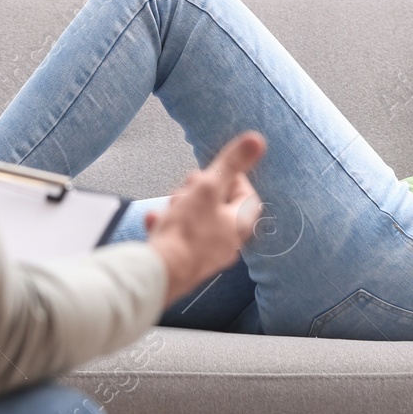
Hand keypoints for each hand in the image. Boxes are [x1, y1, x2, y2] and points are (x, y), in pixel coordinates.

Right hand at [146, 131, 266, 305]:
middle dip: (199, 192)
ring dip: (181, 208)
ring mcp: (207, 255)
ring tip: (170, 206)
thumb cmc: (186, 232)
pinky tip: (154, 221)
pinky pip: (179, 238)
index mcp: (240, 224)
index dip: (230, 177)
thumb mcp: (209, 188)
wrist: (160, 273)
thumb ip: (231, 163)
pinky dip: (167, 226)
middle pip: (218, 206)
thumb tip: (257, 140)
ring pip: (197, 221)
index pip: (246, 193)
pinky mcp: (185, 263)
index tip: (212, 171)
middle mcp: (229, 242)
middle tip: (186, 188)